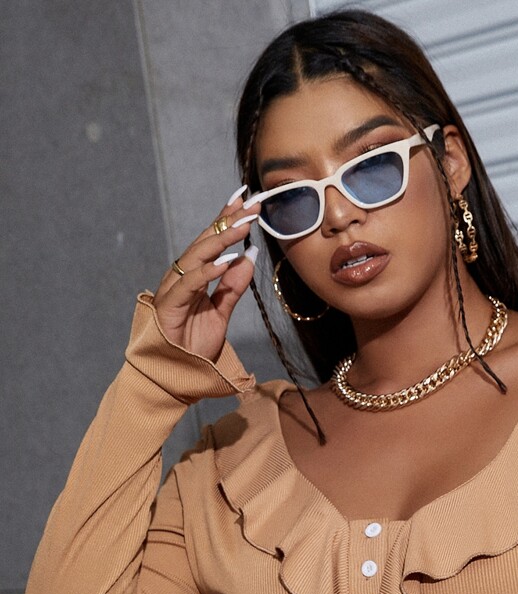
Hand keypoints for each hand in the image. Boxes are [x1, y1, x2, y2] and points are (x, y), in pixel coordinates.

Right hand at [151, 188, 260, 360]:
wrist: (176, 376)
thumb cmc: (193, 347)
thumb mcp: (221, 313)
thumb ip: (233, 286)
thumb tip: (250, 255)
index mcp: (194, 276)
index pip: (213, 241)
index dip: (228, 219)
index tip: (247, 199)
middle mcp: (182, 277)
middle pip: (206, 241)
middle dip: (229, 221)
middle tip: (252, 203)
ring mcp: (173, 290)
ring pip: (197, 257)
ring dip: (222, 240)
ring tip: (245, 226)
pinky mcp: (169, 306)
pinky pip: (190, 284)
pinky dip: (208, 272)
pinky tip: (226, 261)